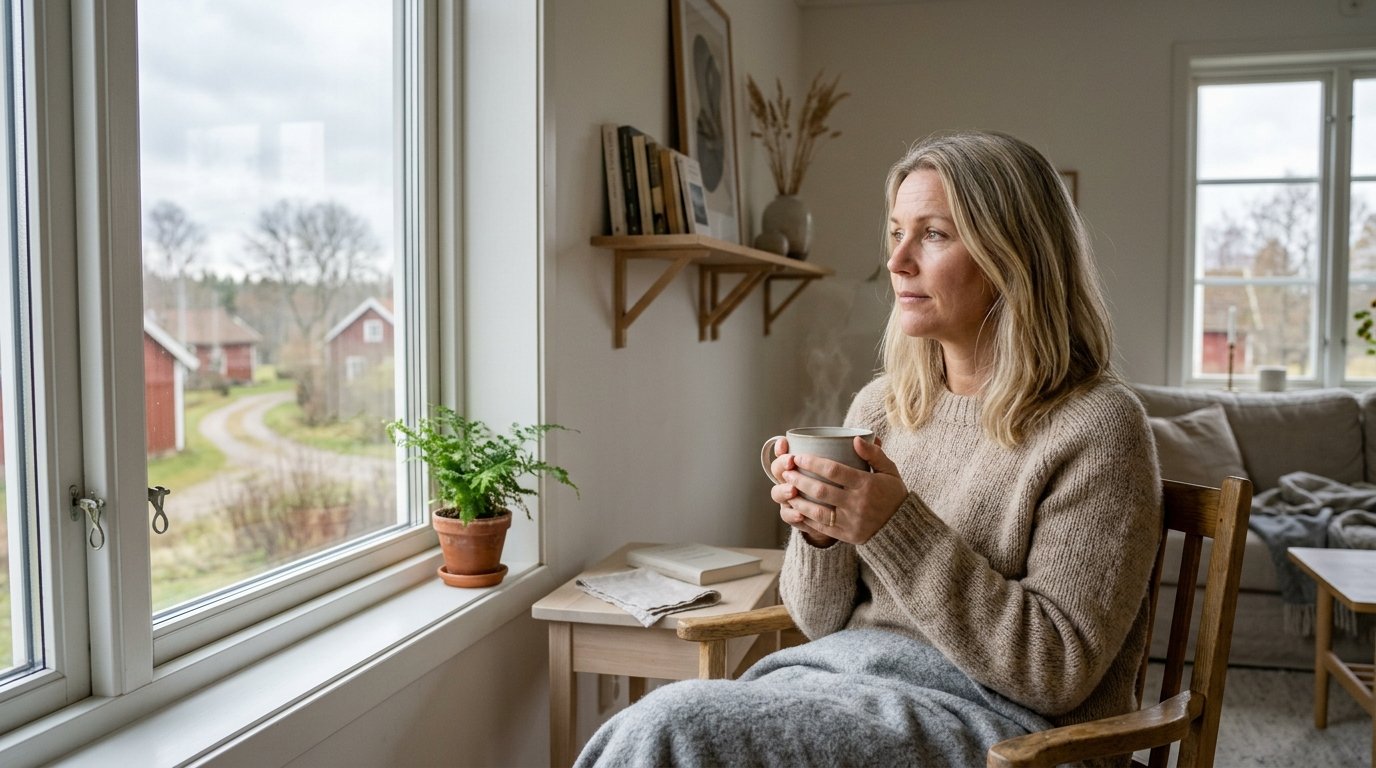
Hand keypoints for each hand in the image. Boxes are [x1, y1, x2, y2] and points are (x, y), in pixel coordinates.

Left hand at [775, 437, 907, 545]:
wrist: (902, 528)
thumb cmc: (893, 494)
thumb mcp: (889, 471)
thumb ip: (874, 454)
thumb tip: (855, 438)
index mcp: (867, 485)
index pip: (834, 471)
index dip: (813, 463)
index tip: (798, 456)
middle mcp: (857, 504)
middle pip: (821, 490)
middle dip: (800, 479)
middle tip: (786, 471)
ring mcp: (851, 522)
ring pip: (817, 511)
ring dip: (798, 500)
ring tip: (786, 489)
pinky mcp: (846, 536)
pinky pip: (821, 528)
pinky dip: (805, 519)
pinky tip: (795, 509)